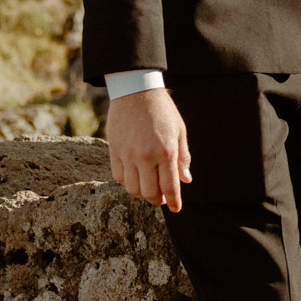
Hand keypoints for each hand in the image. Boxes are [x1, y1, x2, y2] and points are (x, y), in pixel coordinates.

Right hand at [107, 87, 190, 211]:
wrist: (136, 91)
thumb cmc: (163, 111)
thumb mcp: (179, 131)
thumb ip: (183, 157)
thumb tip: (186, 180)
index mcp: (166, 152)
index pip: (170, 186)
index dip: (174, 201)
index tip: (176, 209)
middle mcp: (146, 156)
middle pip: (149, 193)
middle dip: (157, 200)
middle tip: (162, 199)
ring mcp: (128, 155)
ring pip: (132, 189)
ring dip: (142, 194)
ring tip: (149, 189)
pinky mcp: (114, 151)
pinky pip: (119, 177)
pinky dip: (128, 182)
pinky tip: (135, 178)